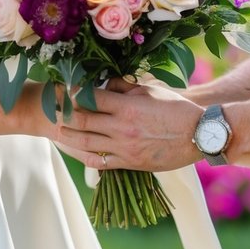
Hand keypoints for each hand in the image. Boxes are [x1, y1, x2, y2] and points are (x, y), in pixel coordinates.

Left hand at [57, 78, 202, 172]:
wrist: (199, 135)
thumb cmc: (176, 109)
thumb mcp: (150, 90)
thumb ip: (124, 87)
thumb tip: (105, 84)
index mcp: (126, 106)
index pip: (89, 98)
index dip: (71, 93)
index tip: (60, 89)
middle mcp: (121, 128)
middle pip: (81, 120)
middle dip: (63, 113)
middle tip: (51, 108)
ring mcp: (124, 148)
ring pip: (86, 143)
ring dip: (68, 135)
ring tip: (57, 129)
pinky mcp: (130, 163)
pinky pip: (101, 162)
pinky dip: (85, 156)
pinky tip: (77, 151)